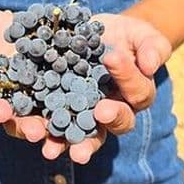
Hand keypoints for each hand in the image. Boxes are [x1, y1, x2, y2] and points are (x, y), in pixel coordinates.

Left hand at [41, 13, 172, 163]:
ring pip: (81, 135)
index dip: (127, 76)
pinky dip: (41, 130)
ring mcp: (84, 116)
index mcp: (136, 95)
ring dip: (68, 143)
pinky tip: (31, 132)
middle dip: (108, 120)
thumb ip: (152, 47)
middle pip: (113, 125)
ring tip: (54, 149)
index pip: (137, 91)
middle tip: (100, 112)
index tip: (112, 57)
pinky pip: (51, 125)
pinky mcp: (58, 111)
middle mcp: (112, 112)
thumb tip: (151, 65)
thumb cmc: (125, 37)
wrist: (96, 37)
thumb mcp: (141, 34)